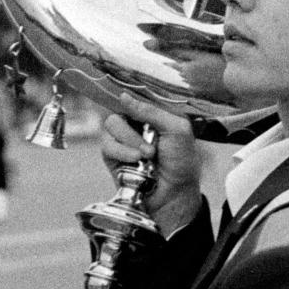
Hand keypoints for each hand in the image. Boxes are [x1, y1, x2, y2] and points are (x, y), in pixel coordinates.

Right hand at [101, 106, 203, 234]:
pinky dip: (121, 153)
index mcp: (153, 113)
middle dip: (134, 129)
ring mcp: (123, 139)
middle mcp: (136, 123)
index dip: (131, 95)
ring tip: (146, 157)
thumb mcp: (176, 129)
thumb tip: (123, 96)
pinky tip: (135, 162)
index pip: (136, 95)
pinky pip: (107, 145)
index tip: (127, 95)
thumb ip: (151, 111)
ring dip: (129, 141)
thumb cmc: (181, 161)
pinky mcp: (112, 156)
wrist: (174, 193)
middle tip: (150, 148)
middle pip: (120, 108)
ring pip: (111, 125)